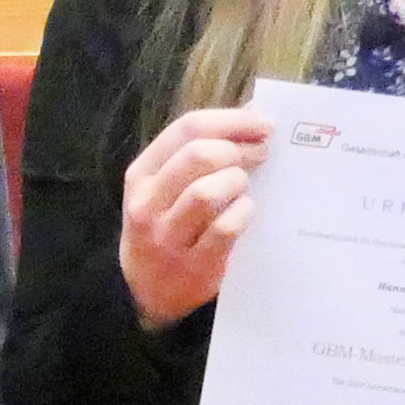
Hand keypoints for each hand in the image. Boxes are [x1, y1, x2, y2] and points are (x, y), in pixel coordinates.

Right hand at [116, 105, 269, 328]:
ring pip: (207, 192)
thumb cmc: (166, 226)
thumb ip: (196, 151)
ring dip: (237, 182)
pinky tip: (246, 211)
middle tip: (261, 153)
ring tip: (244, 187)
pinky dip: (243, 214)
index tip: (262, 122)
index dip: (231, 121)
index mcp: (142, 174)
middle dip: (238, 149)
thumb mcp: (164, 187)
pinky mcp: (194, 265)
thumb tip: (251, 112)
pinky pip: (225, 229)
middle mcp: (149, 203)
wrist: (146, 291)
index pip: (187, 129)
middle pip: (198, 155)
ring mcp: (169, 236)